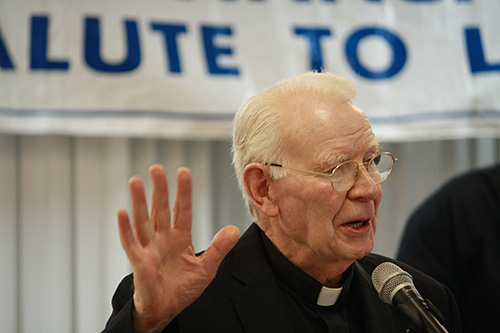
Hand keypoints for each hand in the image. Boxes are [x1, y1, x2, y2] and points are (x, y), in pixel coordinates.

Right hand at [117, 164, 239, 331]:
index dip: (183, 192)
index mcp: (180, 238)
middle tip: (156, 168)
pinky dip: (125, 228)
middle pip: (160, 210)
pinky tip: (121, 212)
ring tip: (135, 181)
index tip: (183, 171)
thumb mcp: (206, 269)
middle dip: (159, 189)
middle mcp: (163, 239)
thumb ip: (219, 248)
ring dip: (139, 202)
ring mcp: (149, 249)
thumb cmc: (182, 290)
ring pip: (143, 221)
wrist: (166, 311)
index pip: (181, 210)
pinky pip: (131, 243)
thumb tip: (234, 229)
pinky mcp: (139, 263)